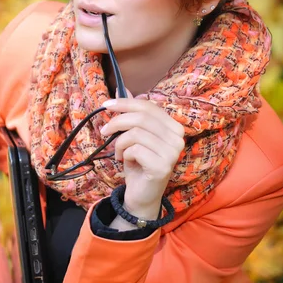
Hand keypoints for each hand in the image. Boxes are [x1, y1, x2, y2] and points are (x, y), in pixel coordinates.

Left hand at [102, 96, 184, 217]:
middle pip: (142, 117)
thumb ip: (132, 113)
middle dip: (117, 121)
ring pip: (136, 133)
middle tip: (104, 131)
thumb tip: (122, 88)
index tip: (106, 105)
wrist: (142, 194)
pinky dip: (123, 154)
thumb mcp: (133, 135)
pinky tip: (125, 161)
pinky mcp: (162, 166)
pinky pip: (135, 149)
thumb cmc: (138, 163)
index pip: (148, 106)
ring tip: (117, 152)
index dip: (126, 103)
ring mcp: (172, 153)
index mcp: (173, 127)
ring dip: (119, 142)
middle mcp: (178, 138)